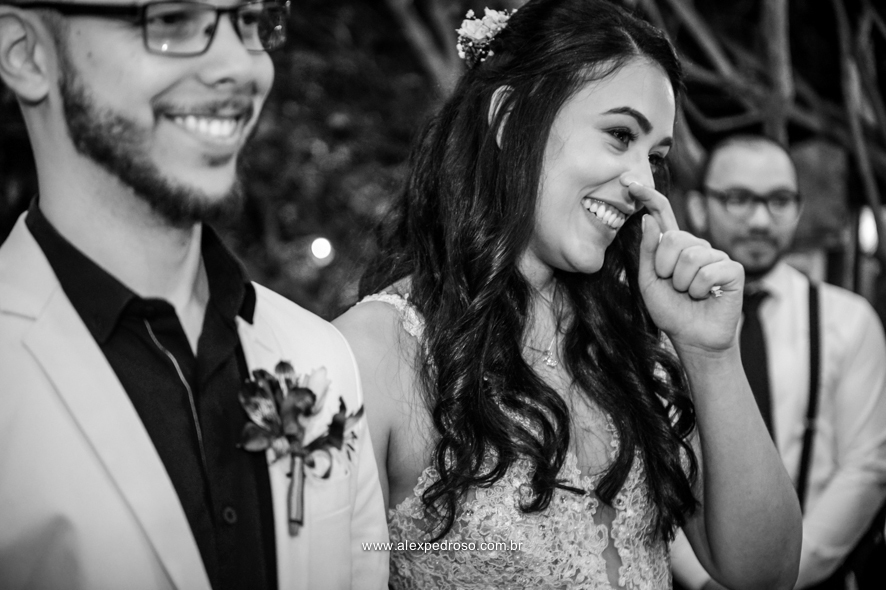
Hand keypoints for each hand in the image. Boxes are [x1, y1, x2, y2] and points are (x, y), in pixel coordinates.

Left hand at [628, 181, 743, 353]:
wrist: (693, 339)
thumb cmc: (671, 311)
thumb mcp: (649, 282)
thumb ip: (648, 252)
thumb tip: (648, 218)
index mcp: (673, 247)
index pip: (662, 214)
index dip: (648, 196)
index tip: (629, 182)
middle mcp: (696, 246)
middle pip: (673, 239)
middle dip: (665, 268)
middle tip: (673, 286)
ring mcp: (716, 255)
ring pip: (689, 256)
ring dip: (681, 283)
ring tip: (689, 294)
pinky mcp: (732, 269)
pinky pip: (708, 271)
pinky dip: (699, 290)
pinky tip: (706, 297)